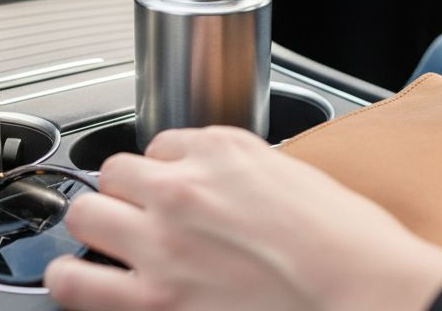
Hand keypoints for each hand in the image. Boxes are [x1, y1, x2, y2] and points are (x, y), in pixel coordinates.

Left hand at [44, 126, 441, 310]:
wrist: (368, 295)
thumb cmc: (353, 249)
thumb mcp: (299, 180)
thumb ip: (248, 178)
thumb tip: (229, 194)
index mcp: (224, 150)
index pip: (162, 147)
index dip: (168, 174)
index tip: (177, 193)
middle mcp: (182, 188)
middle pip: (113, 174)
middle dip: (124, 197)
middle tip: (139, 221)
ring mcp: (160, 244)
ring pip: (84, 216)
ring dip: (95, 231)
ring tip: (106, 250)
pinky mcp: (152, 301)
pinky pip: (73, 283)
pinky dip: (74, 282)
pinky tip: (86, 285)